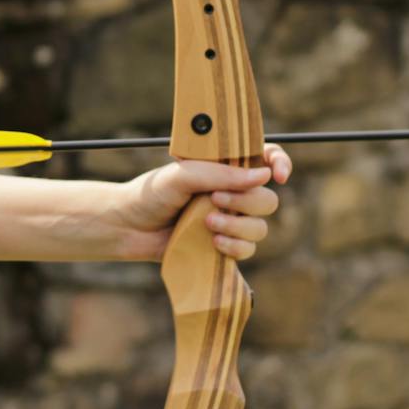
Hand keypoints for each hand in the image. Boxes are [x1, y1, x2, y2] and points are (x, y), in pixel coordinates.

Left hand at [119, 143, 290, 262]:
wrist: (128, 227)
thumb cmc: (151, 194)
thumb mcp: (181, 175)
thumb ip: (220, 174)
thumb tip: (263, 176)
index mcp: (224, 167)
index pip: (266, 158)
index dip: (280, 163)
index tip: (277, 175)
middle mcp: (231, 192)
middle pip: (268, 199)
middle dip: (247, 202)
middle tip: (214, 199)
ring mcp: (229, 220)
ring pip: (260, 227)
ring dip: (239, 226)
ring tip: (208, 224)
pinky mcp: (223, 245)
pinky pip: (248, 249)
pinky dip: (236, 247)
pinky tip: (215, 243)